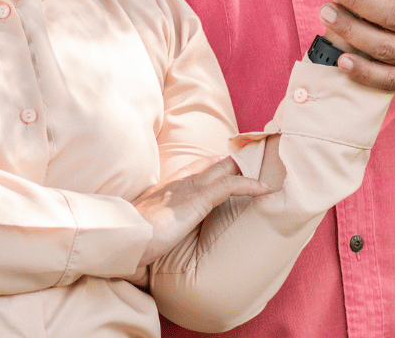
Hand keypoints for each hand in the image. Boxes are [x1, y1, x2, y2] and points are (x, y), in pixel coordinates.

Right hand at [129, 155, 271, 276]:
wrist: (125, 237)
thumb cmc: (135, 235)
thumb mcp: (152, 223)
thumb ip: (163, 219)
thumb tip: (168, 231)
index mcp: (172, 185)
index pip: (202, 166)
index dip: (222, 163)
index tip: (239, 163)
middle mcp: (182, 180)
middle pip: (216, 161)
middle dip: (239, 159)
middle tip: (261, 157)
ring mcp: (189, 187)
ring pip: (225, 167)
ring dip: (249, 166)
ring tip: (269, 167)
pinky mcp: (196, 199)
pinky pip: (229, 185)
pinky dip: (249, 184)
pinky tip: (265, 189)